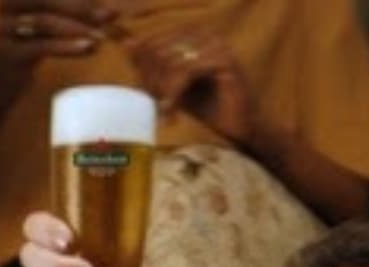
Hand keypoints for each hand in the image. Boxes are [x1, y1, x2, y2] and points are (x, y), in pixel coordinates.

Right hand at [0, 0, 112, 74]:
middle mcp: (3, 3)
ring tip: (102, 36)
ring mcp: (2, 27)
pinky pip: (41, 46)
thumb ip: (66, 14)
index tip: (105, 3)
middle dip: (81, 7)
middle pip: (48, 1)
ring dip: (77, 28)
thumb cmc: (26, 50)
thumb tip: (107, 10)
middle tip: (109, 15)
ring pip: (46, 22)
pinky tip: (89, 48)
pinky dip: (67, 46)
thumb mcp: (43, 27)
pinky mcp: (5, 52)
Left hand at [126, 28, 255, 146]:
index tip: (142, 92)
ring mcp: (217, 45)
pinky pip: (187, 72)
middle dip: (152, 79)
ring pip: (172, 62)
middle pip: (161, 49)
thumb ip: (153, 67)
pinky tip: (172, 112)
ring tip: (164, 112)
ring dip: (163, 90)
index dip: (144, 67)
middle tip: (154, 104)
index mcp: (194, 35)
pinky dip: (175, 93)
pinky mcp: (224, 60)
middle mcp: (206, 34)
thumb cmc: (209, 108)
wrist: (241, 129)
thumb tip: (128, 46)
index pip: (155, 41)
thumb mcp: (174, 86)